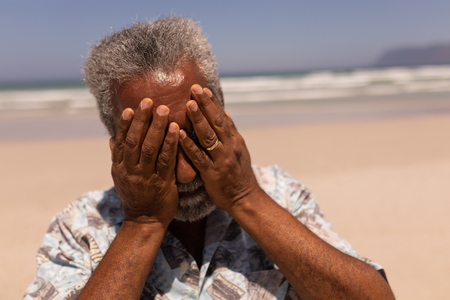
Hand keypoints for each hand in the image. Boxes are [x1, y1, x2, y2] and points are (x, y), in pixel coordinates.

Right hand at [110, 98, 178, 226]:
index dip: (125, 125)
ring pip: (150, 148)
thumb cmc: (135, 196)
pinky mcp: (162, 182)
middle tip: (149, 101)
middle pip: (135, 141)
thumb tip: (112, 138)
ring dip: (157, 127)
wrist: (145, 221)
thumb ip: (118, 157)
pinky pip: (166, 160)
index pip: (121, 142)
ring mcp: (146, 176)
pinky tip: (175, 129)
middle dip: (142, 120)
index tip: (130, 109)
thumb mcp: (120, 177)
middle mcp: (131, 170)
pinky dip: (170, 143)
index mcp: (120, 167)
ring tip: (163, 110)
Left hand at [179, 85, 261, 211]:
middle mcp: (230, 147)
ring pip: (209, 137)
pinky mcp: (213, 174)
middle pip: (217, 122)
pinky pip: (200, 158)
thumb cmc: (238, 174)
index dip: (212, 103)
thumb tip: (224, 112)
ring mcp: (222, 160)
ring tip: (188, 104)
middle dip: (205, 104)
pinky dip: (189, 145)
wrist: (245, 198)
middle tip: (194, 88)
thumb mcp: (238, 150)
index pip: (223, 117)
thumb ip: (230, 132)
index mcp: (234, 140)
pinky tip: (180, 134)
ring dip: (198, 120)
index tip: (202, 88)